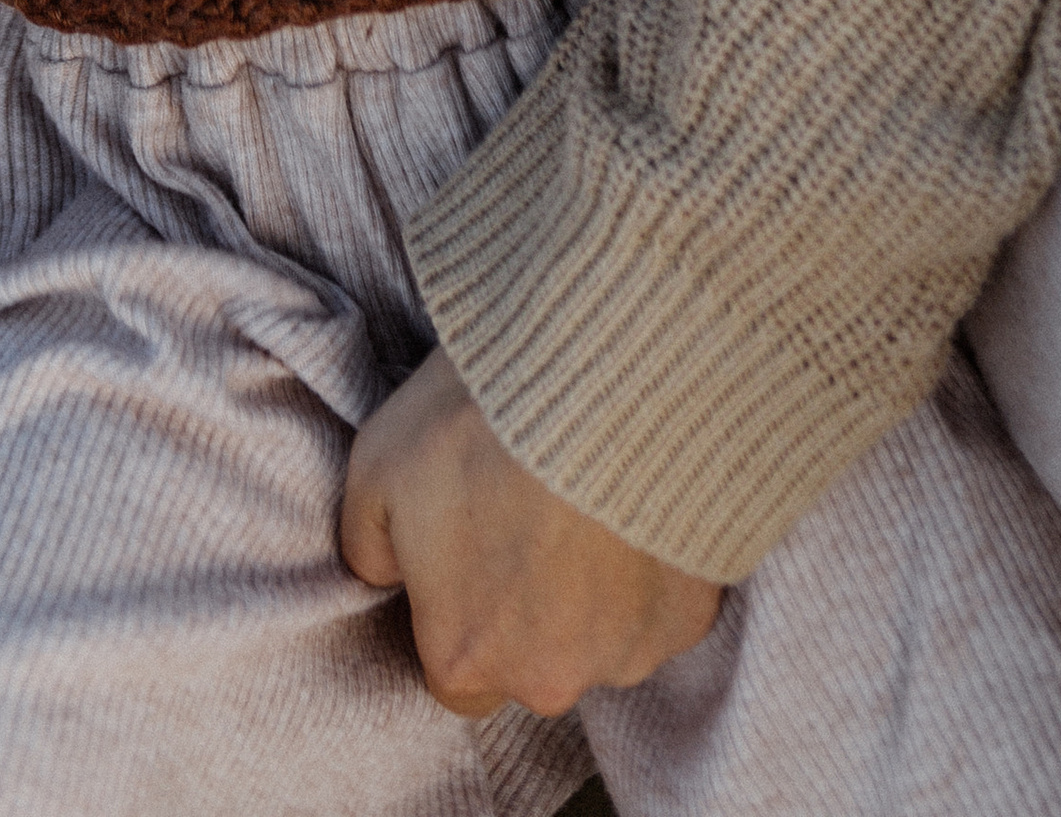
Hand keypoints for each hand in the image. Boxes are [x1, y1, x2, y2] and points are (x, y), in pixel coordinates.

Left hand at [341, 346, 722, 718]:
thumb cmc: (478, 424)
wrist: (598, 379)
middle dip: (530, 605)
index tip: (471, 552)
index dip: (460, 612)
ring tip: (583, 499)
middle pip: (531, 662)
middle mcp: (548, 681)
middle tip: (530, 514)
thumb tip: (387, 573)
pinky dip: (650, 567)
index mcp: (465, 658)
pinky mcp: (690, 618)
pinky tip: (632, 501)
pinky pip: (662, 607)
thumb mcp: (376, 470)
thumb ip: (370, 547)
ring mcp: (627, 654)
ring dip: (593, 588)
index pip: (456, 673)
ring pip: (600, 638)